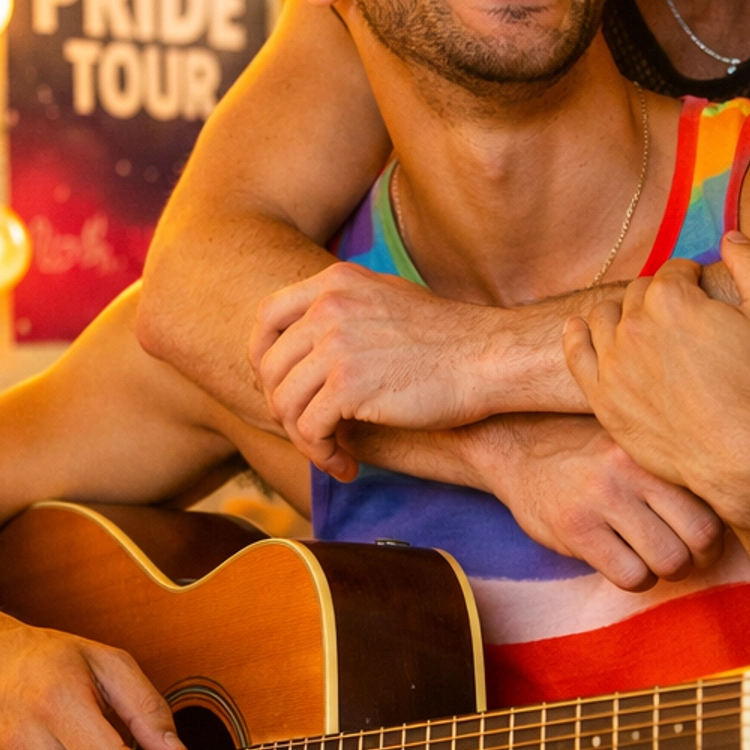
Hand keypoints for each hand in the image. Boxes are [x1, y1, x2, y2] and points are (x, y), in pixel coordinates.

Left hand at [252, 265, 506, 477]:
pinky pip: (311, 430)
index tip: (277, 388)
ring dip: (305, 439)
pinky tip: (346, 466)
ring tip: (331, 455)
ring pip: (285, 404)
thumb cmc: (448, 338)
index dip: (261, 359)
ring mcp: (336, 345)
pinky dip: (323, 455)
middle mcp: (328, 307)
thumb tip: (308, 337)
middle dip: (283, 409)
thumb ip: (345, 308)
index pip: (266, 317)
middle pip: (271, 368)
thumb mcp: (387, 297)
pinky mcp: (348, 386)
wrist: (488, 358)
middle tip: (310, 433)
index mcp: (334, 283)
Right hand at [468, 415, 722, 591]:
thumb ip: (673, 467)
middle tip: (683, 557)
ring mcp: (603, 498)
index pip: (714, 500)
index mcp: (653, 447)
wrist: (519, 449)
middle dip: (698, 558)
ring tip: (650, 560)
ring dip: (666, 572)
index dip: (716, 532)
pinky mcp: (577, 529)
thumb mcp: (633, 445)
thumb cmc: (590, 456)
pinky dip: (636, 580)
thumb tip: (733, 501)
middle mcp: (632, 467)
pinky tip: (623, 565)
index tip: (702, 539)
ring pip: (670, 560)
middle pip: (701, 535)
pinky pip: (631, 575)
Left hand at [563, 235, 749, 517]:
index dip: (692, 280)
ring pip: (604, 317)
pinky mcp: (603, 397)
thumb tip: (730, 236)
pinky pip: (576, 354)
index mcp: (670, 297)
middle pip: (639, 293)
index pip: (674, 271)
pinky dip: (577, 335)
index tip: (703, 294)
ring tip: (641, 326)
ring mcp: (613, 363)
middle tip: (679, 319)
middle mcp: (633, 324)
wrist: (741, 455)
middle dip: (659, 298)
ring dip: (622, 313)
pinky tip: (581, 328)